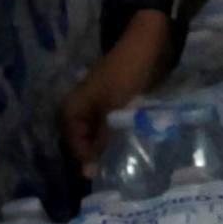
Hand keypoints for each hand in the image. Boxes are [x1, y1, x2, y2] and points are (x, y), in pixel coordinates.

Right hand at [60, 9, 171, 177]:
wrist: (151, 41)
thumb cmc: (129, 72)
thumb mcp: (115, 109)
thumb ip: (103, 140)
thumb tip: (89, 173)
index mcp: (72, 110)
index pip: (75, 150)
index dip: (89, 165)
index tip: (107, 182)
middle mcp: (80, 113)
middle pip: (86, 147)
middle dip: (101, 161)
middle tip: (120, 179)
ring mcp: (99, 112)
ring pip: (102, 141)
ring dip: (114, 153)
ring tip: (130, 170)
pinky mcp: (116, 111)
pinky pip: (114, 133)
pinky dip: (123, 142)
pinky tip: (136, 153)